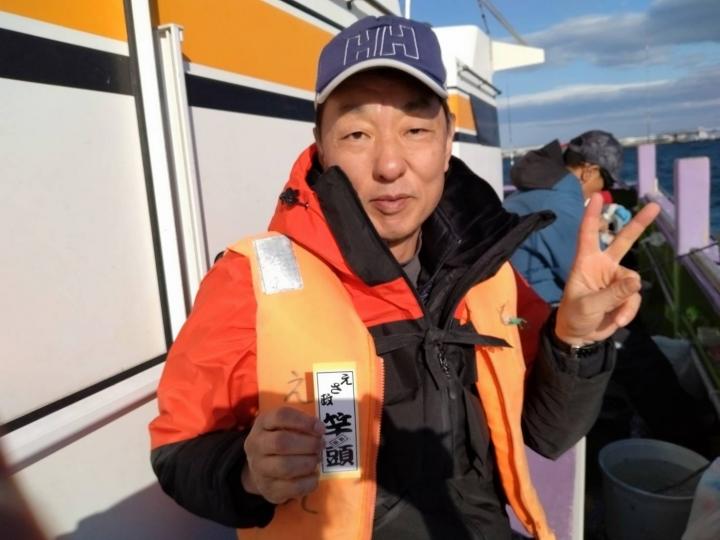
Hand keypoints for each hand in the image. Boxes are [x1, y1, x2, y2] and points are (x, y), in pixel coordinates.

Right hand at [242, 406, 323, 503]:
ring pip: (285, 466)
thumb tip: (320, 430)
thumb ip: (301, 423)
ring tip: (317, 459)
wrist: (259, 468)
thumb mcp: (283, 425)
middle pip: (281, 442)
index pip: (280, 416)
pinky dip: (308, 482)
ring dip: (308, 462)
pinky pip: (291, 488)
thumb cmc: (279, 439)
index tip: (321, 428)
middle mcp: (256, 445)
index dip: (304, 421)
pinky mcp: (269, 490)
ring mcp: (259, 469)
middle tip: (321, 445)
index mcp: (262, 424)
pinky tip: (314, 475)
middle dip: (308, 444)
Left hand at [555, 194, 659, 345]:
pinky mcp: (624, 294)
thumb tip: (636, 281)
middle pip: (622, 241)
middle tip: (655, 206)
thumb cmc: (574, 316)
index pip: (588, 235)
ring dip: (625, 302)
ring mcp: (615, 279)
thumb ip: (612, 294)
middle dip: (639, 224)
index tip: (597, 196)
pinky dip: (628, 311)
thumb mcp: (588, 306)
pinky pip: (633, 298)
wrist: (579, 336)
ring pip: (632, 283)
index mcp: (586, 262)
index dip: (592, 216)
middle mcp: (602, 266)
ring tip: (613, 316)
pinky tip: (617, 321)